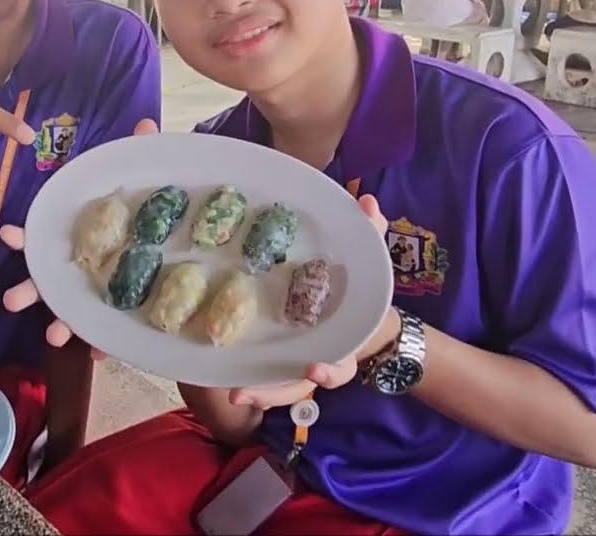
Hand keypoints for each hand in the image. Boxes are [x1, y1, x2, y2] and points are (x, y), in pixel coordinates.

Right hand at [1, 118, 159, 352]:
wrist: (178, 248)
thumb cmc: (146, 215)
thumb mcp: (144, 183)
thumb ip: (139, 155)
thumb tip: (146, 126)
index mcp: (78, 235)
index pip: (40, 234)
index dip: (22, 236)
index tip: (6, 234)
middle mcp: (76, 266)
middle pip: (44, 279)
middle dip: (27, 289)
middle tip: (12, 299)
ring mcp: (91, 294)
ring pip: (67, 312)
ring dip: (58, 324)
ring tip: (54, 336)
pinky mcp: (113, 316)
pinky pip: (102, 334)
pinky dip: (100, 345)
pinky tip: (100, 354)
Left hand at [228, 194, 398, 410]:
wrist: (363, 311)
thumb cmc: (360, 286)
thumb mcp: (369, 259)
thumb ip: (371, 232)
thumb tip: (366, 202)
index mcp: (345, 343)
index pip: (340, 366)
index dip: (329, 371)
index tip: (315, 369)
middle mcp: (322, 360)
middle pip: (298, 386)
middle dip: (274, 392)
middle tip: (244, 394)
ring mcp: (299, 363)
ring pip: (280, 388)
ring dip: (258, 393)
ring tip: (232, 393)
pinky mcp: (281, 358)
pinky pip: (267, 376)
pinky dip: (251, 382)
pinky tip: (224, 381)